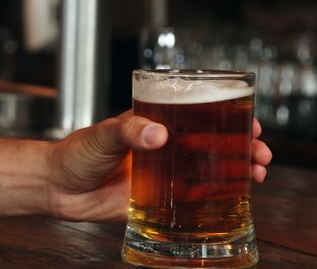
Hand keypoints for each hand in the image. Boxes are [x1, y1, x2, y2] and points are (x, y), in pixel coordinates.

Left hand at [45, 110, 271, 221]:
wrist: (56, 188)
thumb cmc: (74, 154)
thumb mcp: (101, 136)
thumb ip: (127, 131)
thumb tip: (157, 134)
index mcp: (151, 125)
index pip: (195, 115)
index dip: (225, 116)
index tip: (249, 121)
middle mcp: (161, 148)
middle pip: (209, 143)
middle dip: (240, 146)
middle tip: (261, 152)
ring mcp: (160, 175)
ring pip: (206, 171)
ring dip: (234, 172)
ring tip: (257, 174)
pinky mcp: (154, 200)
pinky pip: (189, 201)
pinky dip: (212, 200)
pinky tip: (232, 201)